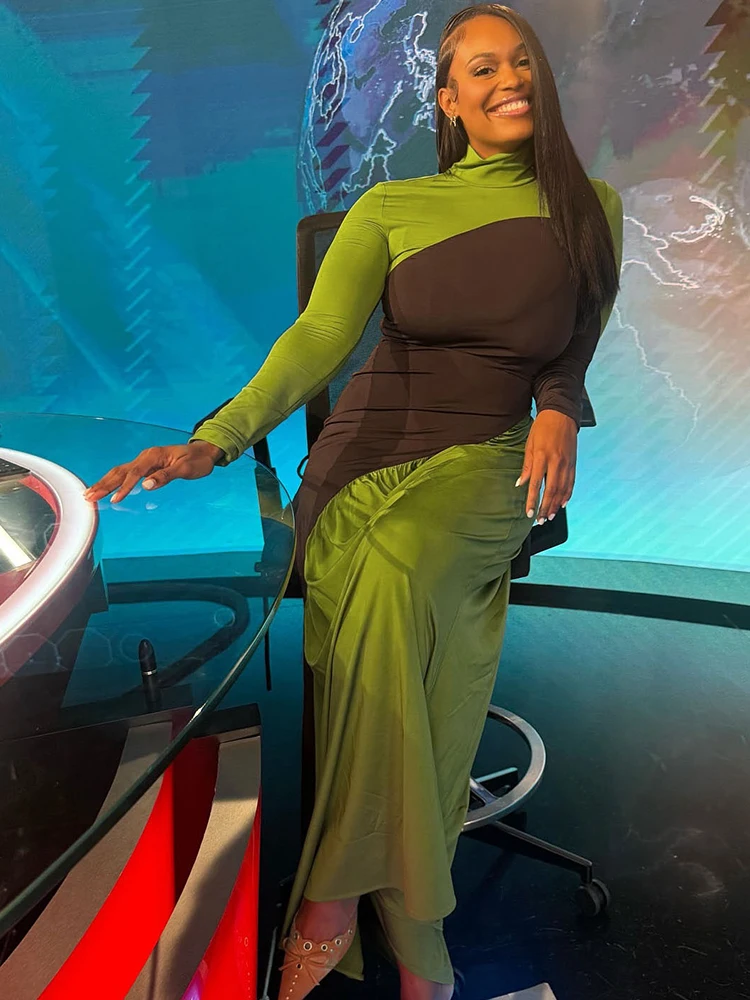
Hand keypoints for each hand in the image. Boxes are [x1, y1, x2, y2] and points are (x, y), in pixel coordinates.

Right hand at [83, 440, 224, 503]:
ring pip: (119, 472)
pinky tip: (104, 488)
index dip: (125, 487)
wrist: (203, 452)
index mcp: (153, 456)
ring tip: (89, 493)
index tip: (115, 500)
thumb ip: (165, 476)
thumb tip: (146, 485)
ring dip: (104, 483)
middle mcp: (145, 457)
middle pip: (120, 471)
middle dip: (104, 484)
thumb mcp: (185, 469)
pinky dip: (113, 481)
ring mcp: (144, 461)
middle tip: (88, 496)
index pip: (135, 473)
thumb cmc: (196, 461)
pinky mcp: (145, 466)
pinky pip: (125, 474)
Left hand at [516, 410, 576, 523]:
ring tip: (549, 516)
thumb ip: (526, 466)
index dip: (532, 501)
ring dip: (555, 505)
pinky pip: (571, 483)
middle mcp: (556, 462)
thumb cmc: (542, 428)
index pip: (536, 484)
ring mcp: (566, 463)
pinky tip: (562, 504)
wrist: (561, 415)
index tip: (529, 513)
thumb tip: (520, 483)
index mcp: (541, 457)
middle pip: (550, 491)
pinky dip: (566, 495)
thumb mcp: (529, 445)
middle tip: (539, 520)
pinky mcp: (573, 463)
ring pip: (562, 490)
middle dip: (544, 508)